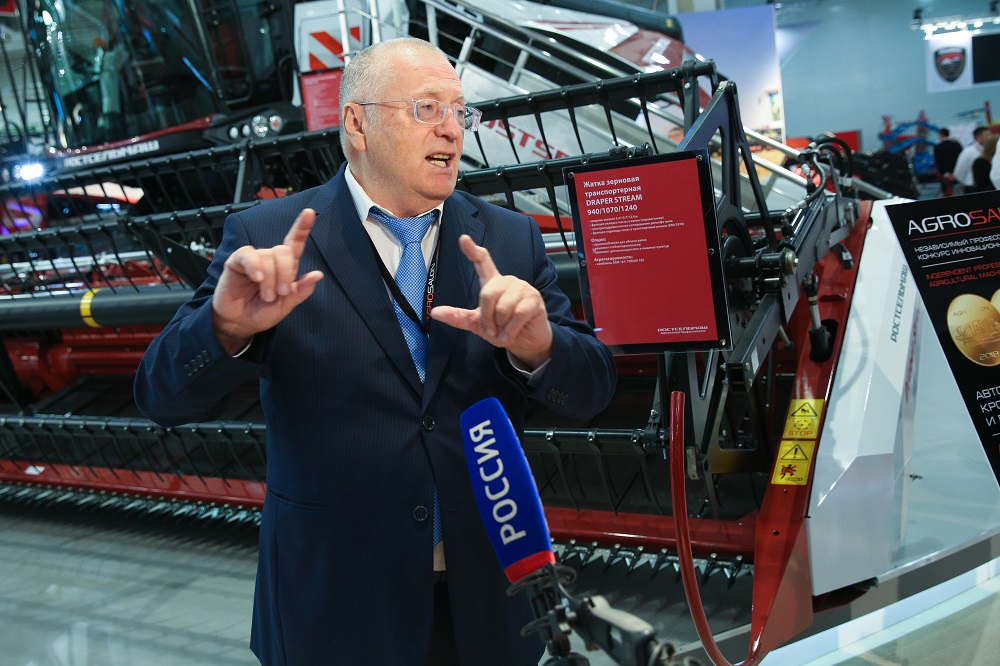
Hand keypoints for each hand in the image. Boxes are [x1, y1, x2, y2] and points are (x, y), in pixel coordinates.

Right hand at [212, 208, 323, 353]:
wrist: (239, 323)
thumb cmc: (261, 313)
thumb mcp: (285, 306)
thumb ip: (300, 291)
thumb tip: (318, 275)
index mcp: (285, 267)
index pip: (295, 244)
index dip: (303, 228)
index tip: (310, 213)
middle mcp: (270, 260)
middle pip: (284, 251)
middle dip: (286, 273)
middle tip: (280, 293)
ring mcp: (254, 259)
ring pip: (267, 256)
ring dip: (270, 279)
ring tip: (266, 295)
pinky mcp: (237, 262)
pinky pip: (248, 255)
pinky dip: (254, 266)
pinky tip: (257, 278)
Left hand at [430, 235, 551, 368]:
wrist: (525, 342)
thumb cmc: (501, 329)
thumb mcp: (477, 324)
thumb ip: (458, 317)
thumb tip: (435, 313)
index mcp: (493, 283)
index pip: (483, 262)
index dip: (473, 250)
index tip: (463, 239)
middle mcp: (508, 281)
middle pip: (487, 293)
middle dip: (487, 317)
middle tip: (492, 329)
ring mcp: (522, 288)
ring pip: (502, 307)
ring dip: (501, 326)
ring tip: (505, 330)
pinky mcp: (534, 299)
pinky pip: (517, 315)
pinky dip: (511, 330)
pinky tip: (512, 333)